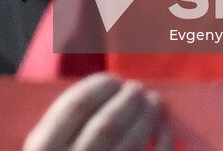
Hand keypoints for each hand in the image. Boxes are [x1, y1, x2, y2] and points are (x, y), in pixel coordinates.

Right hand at [23, 74, 172, 150]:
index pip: (73, 108)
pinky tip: (165, 133)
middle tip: (139, 88)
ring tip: (155, 103)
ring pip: (129, 144)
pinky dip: (161, 145)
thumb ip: (56, 135)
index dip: (97, 87)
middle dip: (127, 101)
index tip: (111, 79)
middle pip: (105, 124)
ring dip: (146, 118)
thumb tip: (95, 96)